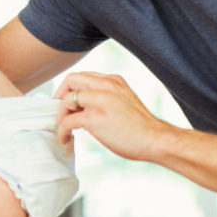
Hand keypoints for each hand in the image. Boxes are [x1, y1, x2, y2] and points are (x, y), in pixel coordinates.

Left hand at [54, 71, 172, 161]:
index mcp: (113, 80)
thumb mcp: (123, 100)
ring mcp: (99, 100)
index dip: (70, 89)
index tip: (67, 102)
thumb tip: (80, 106)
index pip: (82, 76)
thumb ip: (104, 96)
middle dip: (60, 96)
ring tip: (64, 128)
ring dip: (60, 115)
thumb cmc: (140, 127)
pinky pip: (67, 121)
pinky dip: (61, 130)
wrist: (156, 140)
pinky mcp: (94, 117)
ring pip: (66, 100)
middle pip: (71, 80)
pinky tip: (65, 138)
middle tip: (61, 112)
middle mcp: (106, 86)